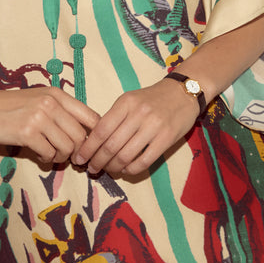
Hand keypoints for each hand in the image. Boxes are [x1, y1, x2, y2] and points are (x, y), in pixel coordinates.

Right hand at [0, 86, 99, 164]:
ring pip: (67, 147)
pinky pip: (49, 154)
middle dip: (77, 152)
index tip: (87, 148)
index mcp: (58, 94)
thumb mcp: (39, 100)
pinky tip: (39, 154)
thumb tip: (85, 137)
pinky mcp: (27, 132)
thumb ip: (61, 113)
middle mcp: (51, 103)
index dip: (94, 137)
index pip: (91, 117)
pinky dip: (46, 159)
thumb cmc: (11, 106)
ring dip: (61, 157)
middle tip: (68, 158)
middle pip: (81, 136)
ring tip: (50, 154)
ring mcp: (39, 117)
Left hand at [72, 79, 199, 175]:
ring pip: (126, 155)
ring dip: (113, 167)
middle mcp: (138, 114)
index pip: (101, 129)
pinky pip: (144, 161)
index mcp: (125, 102)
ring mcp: (153, 127)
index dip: (88, 147)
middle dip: (98, 161)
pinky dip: (131, 169)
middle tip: (92, 168)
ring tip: (108, 170)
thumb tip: (94, 141)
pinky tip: (126, 169)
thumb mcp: (130, 100)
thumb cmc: (152, 98)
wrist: (183, 92)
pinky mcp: (166, 139)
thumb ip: (115, 117)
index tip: (80, 158)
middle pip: (111, 145)